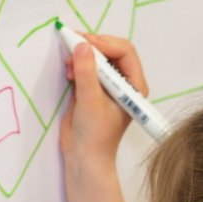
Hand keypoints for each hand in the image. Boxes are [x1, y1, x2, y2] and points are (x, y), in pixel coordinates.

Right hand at [60, 33, 149, 165]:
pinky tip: (68, 73)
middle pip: (111, 50)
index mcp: (134, 85)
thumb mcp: (91, 101)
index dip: (105, 43)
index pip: (125, 52)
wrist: (84, 157)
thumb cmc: (96, 135)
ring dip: (82, 56)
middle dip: (92, 47)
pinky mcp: (92, 89)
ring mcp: (107, 85)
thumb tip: (82, 45)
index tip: (85, 43)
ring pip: (97, 57)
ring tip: (69, 66)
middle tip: (72, 46)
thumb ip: (87, 72)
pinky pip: (86, 67)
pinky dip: (76, 65)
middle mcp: (123, 82)